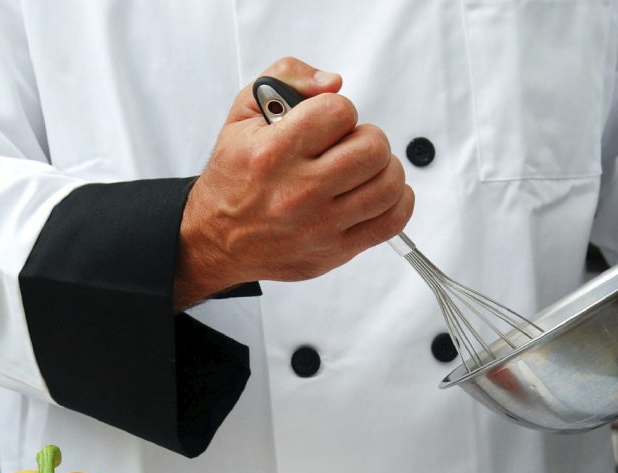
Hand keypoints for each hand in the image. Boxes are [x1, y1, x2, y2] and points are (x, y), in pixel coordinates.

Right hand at [174, 57, 414, 309]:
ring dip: (385, 168)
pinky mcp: (336, 250)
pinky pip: (392, 222)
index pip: (339, 112)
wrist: (219, 239)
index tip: (327, 123)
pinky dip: (398, 201)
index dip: (339, 110)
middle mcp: (298, 192)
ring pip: (388, 185)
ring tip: (365, 168)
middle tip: (350, 145)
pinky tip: (379, 192)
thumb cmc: (235, 177)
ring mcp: (320, 225)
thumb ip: (287, 78)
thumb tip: (333, 83)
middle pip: (372, 149)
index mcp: (274, 153)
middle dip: (367, 137)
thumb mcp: (243, 114)